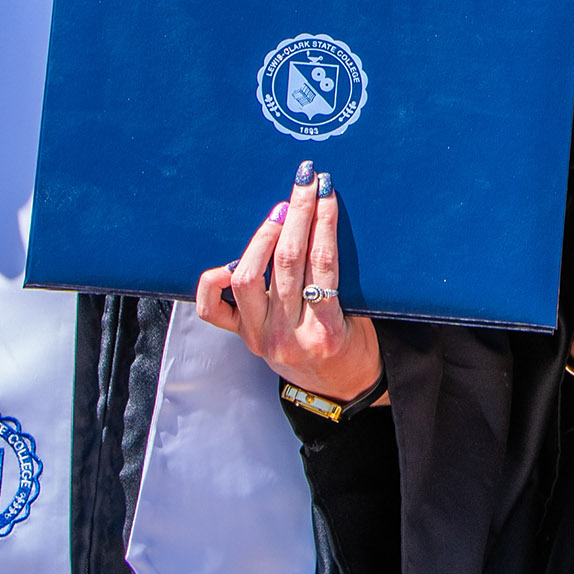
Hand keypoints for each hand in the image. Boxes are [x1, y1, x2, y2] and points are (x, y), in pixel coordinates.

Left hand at [196, 163, 380, 405]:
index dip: (324, 220)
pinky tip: (230, 258)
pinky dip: (215, 279)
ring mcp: (260, 336)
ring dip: (264, 236)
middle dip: (298, 214)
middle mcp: (289, 334)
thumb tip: (324, 222)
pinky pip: (212, 308)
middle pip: (288, 261)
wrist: (338, 390)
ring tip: (280, 212)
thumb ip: (340, 281)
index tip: (325, 190)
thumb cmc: (354, 347)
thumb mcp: (360, 317)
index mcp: (327, 331)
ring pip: (249, 277)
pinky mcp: (243, 336)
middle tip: (303, 183)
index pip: (323, 263)